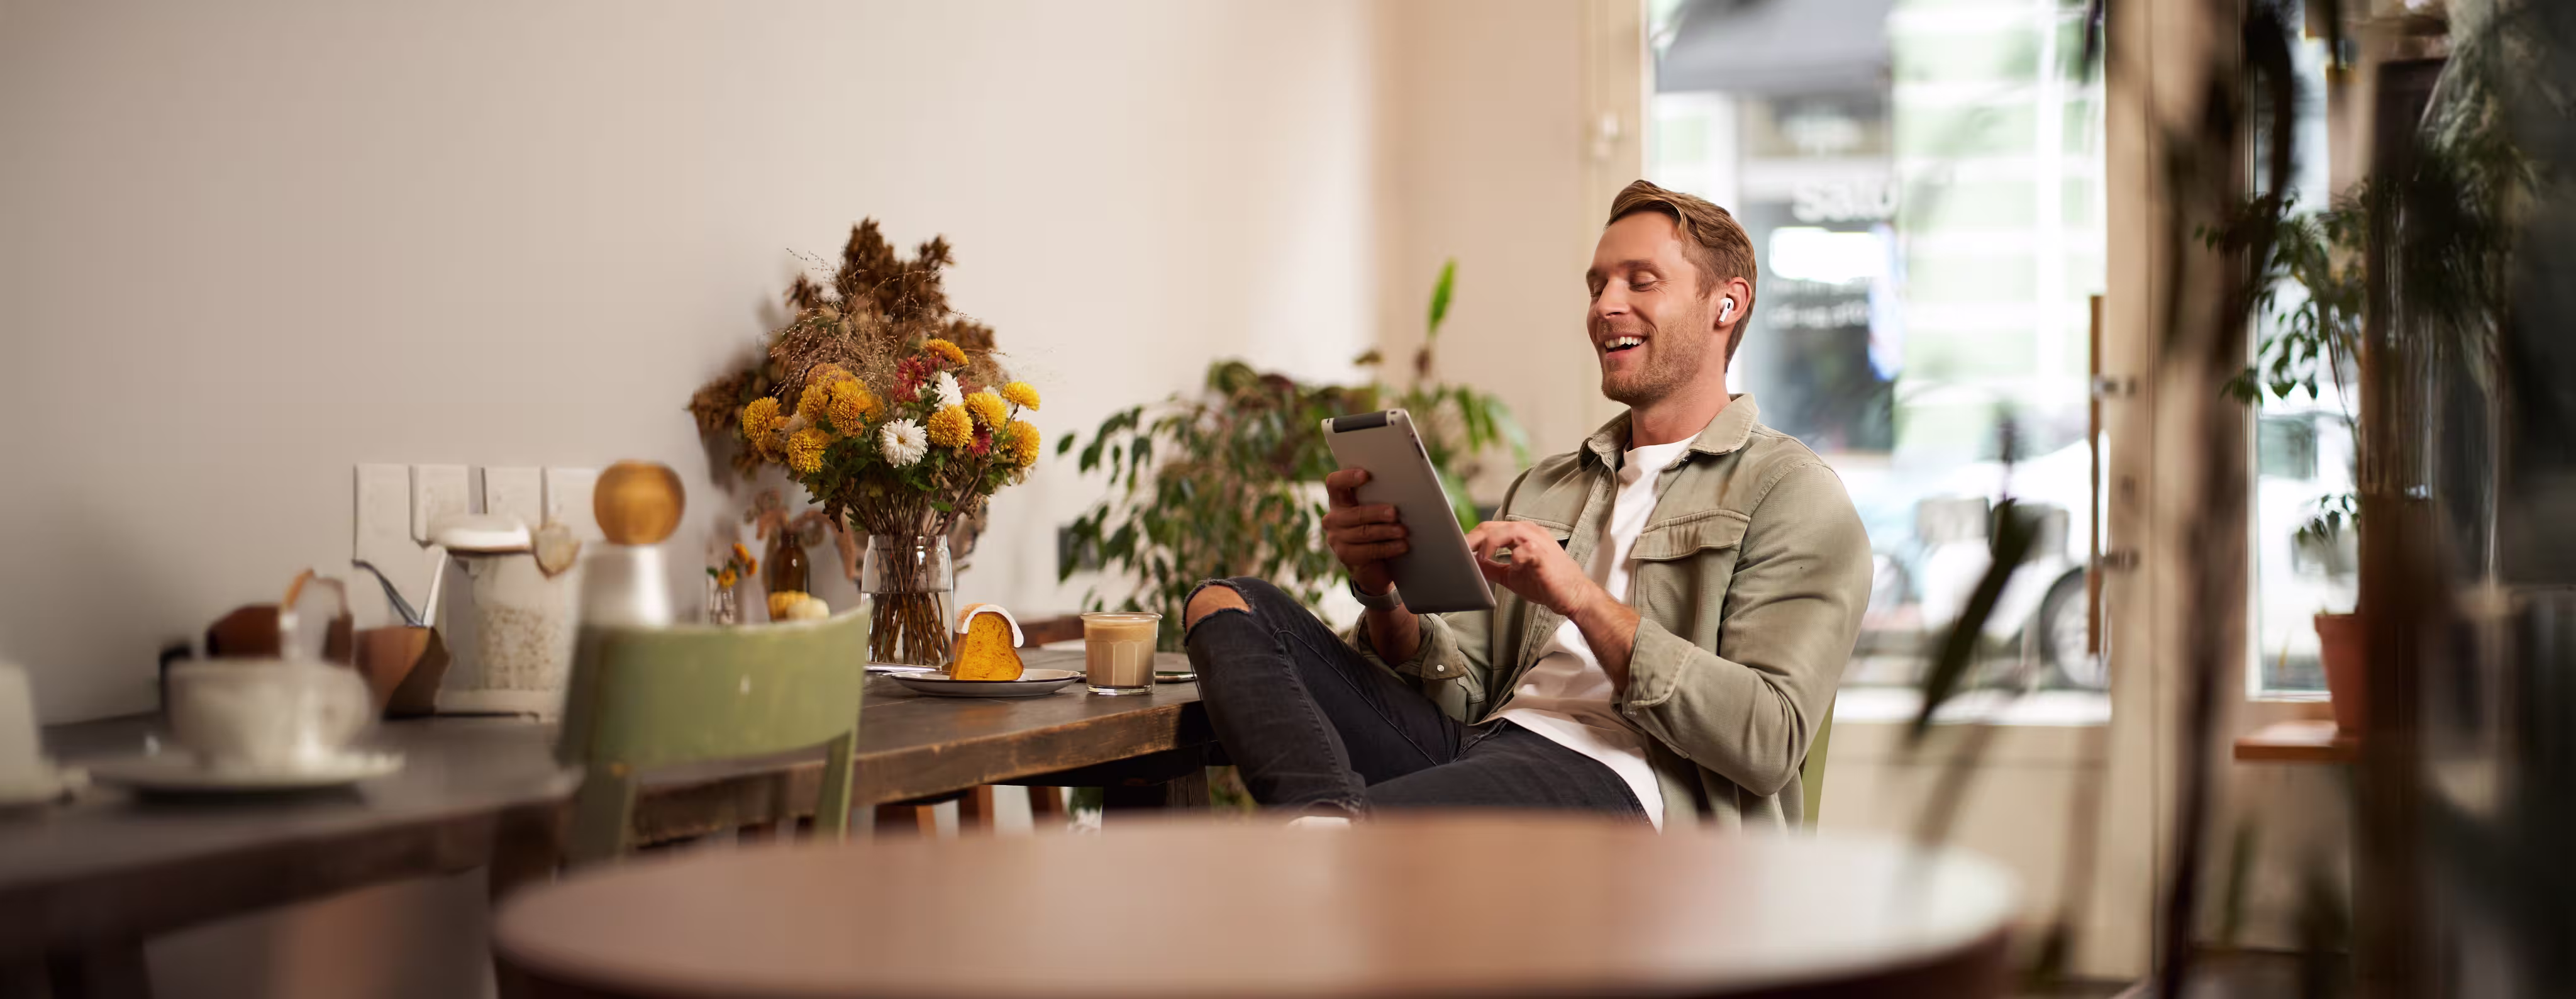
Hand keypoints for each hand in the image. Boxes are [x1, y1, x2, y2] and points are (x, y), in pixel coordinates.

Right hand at [1323, 468, 1406, 595]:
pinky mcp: (1344, 555)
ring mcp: (1336, 538)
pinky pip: (1367, 551)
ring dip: (1386, 531)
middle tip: (1395, 513)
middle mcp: (1333, 518)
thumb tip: (1402, 489)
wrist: (1374, 565)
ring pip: (1363, 532)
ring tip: (1403, 531)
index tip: (1366, 475)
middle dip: (1377, 512)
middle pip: (1354, 513)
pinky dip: (1387, 548)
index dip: (1347, 478)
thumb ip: (1379, 498)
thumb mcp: (1376, 511)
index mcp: (1339, 500)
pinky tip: (1402, 546)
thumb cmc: (1379, 528)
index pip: (1334, 484)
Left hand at [1466, 520, 1605, 618]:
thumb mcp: (1512, 575)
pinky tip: (1508, 568)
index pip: (1490, 528)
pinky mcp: (1543, 555)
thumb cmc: (1546, 583)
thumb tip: (1472, 564)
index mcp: (1521, 535)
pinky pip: (1523, 550)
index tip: (1457, 549)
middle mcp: (1529, 532)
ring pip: (1506, 531)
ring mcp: (1537, 541)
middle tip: (1459, 551)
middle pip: (1493, 526)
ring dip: (1488, 544)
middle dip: (1473, 538)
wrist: (1573, 596)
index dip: (1472, 537)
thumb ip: (1492, 567)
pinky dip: (1512, 557)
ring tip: (1479, 558)